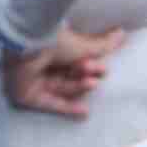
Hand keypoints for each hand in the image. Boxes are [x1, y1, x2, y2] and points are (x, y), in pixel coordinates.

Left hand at [1, 27, 124, 119]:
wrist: (30, 42)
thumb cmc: (54, 39)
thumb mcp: (84, 45)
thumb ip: (102, 44)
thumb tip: (121, 34)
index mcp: (50, 49)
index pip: (73, 63)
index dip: (90, 68)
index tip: (104, 68)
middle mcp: (39, 64)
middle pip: (68, 77)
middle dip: (86, 77)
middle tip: (98, 72)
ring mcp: (31, 79)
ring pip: (61, 88)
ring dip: (79, 87)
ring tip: (91, 82)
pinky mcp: (25, 93)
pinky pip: (49, 103)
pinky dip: (67, 107)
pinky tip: (85, 111)